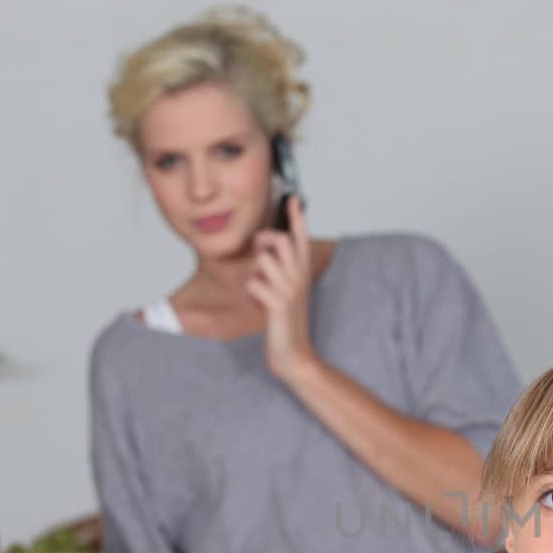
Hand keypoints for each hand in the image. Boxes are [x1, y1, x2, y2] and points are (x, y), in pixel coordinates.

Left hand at [248, 196, 316, 384]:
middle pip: (280, 240)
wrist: (295, 354)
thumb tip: (263, 250)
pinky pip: (253, 284)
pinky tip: (258, 306)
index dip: (296, 217)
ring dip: (254, 272)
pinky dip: (250, 294)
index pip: (300, 238)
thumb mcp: (287, 292)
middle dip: (263, 240)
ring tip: (259, 288)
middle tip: (258, 252)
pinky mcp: (278, 305)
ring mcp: (290, 290)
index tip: (293, 198)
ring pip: (263, 260)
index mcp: (302, 272)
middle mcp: (299, 277)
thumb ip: (279, 271)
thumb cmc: (287, 322)